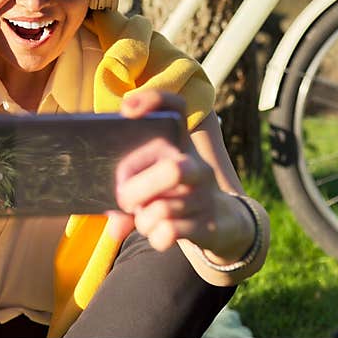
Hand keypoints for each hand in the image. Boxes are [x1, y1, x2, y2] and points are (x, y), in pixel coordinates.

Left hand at [105, 89, 230, 252]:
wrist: (222, 224)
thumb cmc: (173, 197)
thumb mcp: (152, 190)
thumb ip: (128, 200)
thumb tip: (115, 227)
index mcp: (179, 146)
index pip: (176, 108)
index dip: (154, 101)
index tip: (127, 109)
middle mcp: (196, 165)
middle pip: (172, 169)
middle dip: (136, 189)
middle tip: (125, 199)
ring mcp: (204, 195)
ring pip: (164, 208)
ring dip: (143, 219)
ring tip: (144, 219)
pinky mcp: (208, 225)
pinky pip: (171, 232)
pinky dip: (156, 237)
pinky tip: (158, 234)